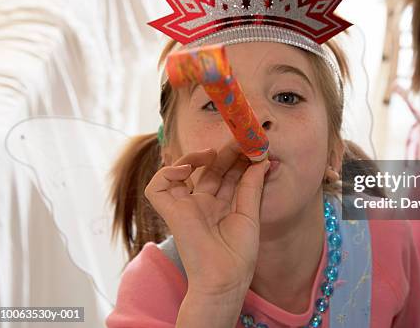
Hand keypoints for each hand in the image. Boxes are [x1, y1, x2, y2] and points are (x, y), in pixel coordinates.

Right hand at [144, 141, 269, 297]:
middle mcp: (202, 203)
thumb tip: (262, 160)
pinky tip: (188, 168)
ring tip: (214, 153)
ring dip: (196, 156)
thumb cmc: (238, 254)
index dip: (236, 158)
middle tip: (240, 139)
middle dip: (224, 152)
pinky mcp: (171, 213)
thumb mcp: (250, 214)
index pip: (226, 173)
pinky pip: (157, 187)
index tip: (252, 144)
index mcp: (220, 205)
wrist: (226, 279)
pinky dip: (167, 173)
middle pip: (209, 169)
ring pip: (182, 171)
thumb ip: (251, 186)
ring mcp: (186, 206)